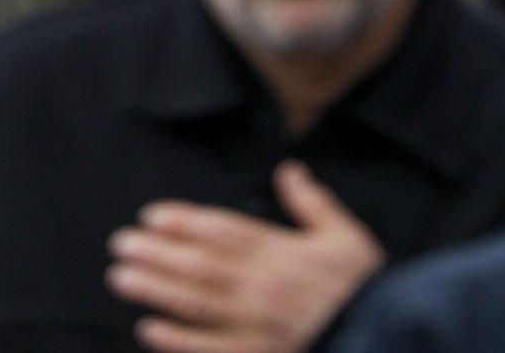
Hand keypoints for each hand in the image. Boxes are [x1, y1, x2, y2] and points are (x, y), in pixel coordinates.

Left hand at [106, 163, 385, 352]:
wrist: (384, 339)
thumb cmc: (364, 290)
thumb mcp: (346, 238)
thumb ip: (313, 205)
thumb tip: (291, 171)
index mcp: (281, 253)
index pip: (222, 231)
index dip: (182, 222)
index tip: (151, 216)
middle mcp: (262, 286)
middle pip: (198, 264)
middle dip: (156, 253)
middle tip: (120, 244)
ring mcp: (256, 325)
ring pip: (196, 303)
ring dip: (154, 289)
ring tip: (121, 277)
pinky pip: (210, 350)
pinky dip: (177, 342)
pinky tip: (148, 330)